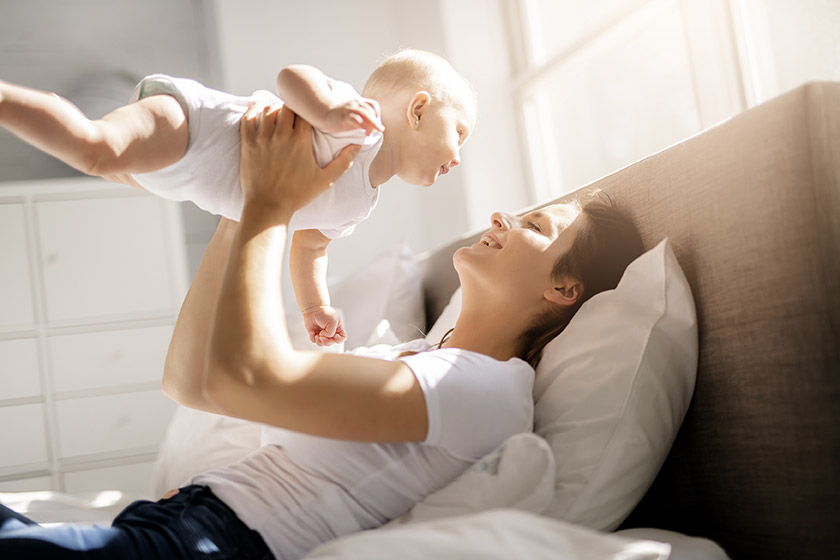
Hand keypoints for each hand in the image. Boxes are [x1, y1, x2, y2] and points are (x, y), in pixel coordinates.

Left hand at [239, 103, 359, 217]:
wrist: (268, 207)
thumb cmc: (297, 195)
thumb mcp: (325, 180)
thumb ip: (343, 162)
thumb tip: (358, 146)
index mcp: (301, 141)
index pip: (306, 113)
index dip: (308, 113)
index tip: (308, 118)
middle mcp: (282, 135)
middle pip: (288, 107)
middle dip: (292, 109)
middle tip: (293, 115)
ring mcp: (263, 138)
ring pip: (268, 109)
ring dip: (274, 109)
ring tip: (279, 115)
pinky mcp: (248, 143)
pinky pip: (248, 118)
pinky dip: (253, 110)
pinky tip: (258, 109)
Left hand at [302, 305, 346, 345]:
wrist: (312, 309)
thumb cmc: (324, 313)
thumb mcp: (332, 321)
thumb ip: (331, 332)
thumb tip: (324, 336)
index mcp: (338, 328)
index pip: (343, 338)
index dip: (339, 339)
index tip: (335, 335)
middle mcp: (331, 332)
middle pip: (332, 342)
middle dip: (327, 341)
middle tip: (322, 336)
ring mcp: (323, 334)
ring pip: (323, 344)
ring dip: (320, 341)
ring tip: (317, 335)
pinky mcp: (315, 334)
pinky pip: (315, 341)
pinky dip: (313, 338)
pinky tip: (312, 332)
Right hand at [322, 97, 383, 135]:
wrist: (324, 113)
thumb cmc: (340, 116)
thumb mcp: (353, 114)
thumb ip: (363, 117)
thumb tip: (374, 126)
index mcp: (358, 103)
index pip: (372, 104)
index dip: (377, 112)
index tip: (378, 121)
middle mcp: (355, 104)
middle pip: (370, 110)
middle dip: (376, 121)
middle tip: (380, 130)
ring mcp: (349, 110)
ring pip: (364, 114)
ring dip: (371, 123)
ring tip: (372, 132)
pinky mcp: (344, 117)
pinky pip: (356, 119)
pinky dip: (362, 125)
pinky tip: (364, 132)